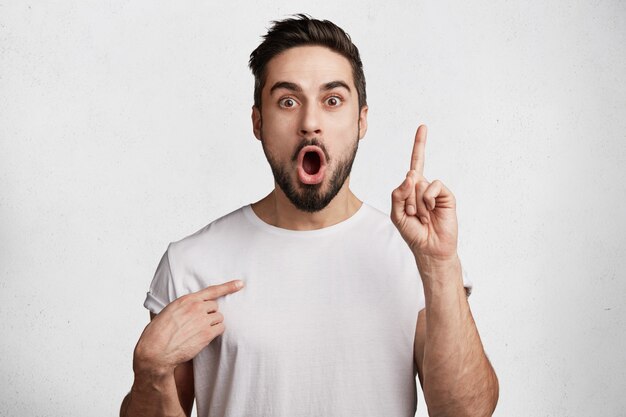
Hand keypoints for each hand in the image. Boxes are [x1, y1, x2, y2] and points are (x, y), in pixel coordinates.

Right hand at [133, 280, 243, 375]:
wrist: (156, 350)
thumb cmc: (158, 333)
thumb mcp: (169, 311)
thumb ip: (184, 307)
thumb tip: (192, 308)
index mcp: (186, 300)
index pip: (211, 290)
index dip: (228, 286)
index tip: (240, 283)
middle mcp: (196, 307)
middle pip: (215, 306)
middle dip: (210, 314)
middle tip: (199, 323)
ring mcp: (202, 320)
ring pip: (219, 318)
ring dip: (213, 323)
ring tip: (199, 331)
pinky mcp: (206, 333)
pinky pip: (220, 329)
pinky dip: (216, 332)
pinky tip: (205, 337)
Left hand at [391, 125, 457, 260]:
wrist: (430, 248)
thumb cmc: (413, 232)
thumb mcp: (396, 215)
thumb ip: (398, 194)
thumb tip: (411, 175)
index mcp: (411, 189)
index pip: (415, 164)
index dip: (419, 145)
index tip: (423, 127)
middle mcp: (424, 186)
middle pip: (410, 179)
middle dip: (407, 200)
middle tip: (412, 215)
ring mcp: (435, 191)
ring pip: (420, 184)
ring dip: (416, 204)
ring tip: (422, 217)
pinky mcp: (446, 196)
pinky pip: (433, 187)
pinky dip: (428, 199)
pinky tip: (431, 211)